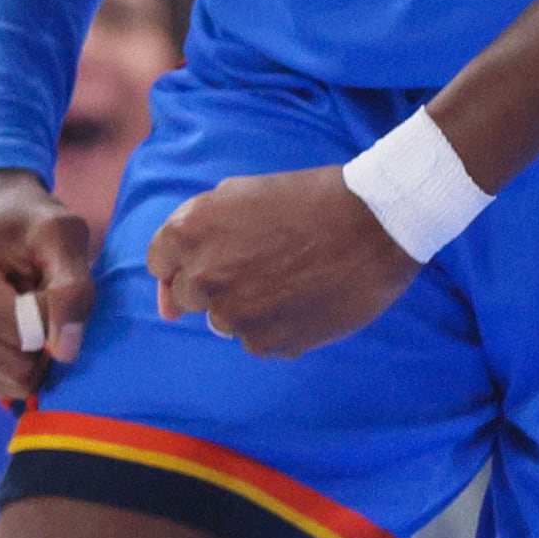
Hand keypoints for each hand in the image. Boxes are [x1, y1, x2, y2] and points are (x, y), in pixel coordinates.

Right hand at [0, 170, 95, 397]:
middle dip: (43, 337)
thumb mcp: (62, 235)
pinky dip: (11, 361)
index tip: (48, 279)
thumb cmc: (29, 225)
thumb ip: (73, 288)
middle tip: (33, 295)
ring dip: (29, 350)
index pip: (27, 331)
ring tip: (14, 307)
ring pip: (9, 383)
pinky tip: (0, 326)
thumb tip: (66, 353)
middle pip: (17, 365)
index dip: (57, 312)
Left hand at [148, 166, 418, 356]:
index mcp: (190, 232)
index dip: (190, 258)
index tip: (221, 254)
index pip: (161, 263)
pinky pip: (258, 340)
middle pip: (189, 295)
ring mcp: (233, 315)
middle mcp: (203, 276)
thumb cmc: (313, 198)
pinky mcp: (266, 343)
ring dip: (250, 304)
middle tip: (266, 262)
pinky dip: (278, 324)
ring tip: (293, 277)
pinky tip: (307, 298)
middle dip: (218, 281)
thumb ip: (194, 235)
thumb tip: (169, 305)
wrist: (378, 222)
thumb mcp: (242, 194)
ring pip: (225, 320)